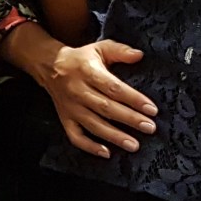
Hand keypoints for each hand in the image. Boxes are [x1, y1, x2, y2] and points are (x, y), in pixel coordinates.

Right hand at [37, 39, 157, 156]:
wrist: (49, 66)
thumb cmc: (81, 58)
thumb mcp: (99, 47)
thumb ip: (120, 50)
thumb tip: (139, 55)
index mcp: (88, 71)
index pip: (113, 88)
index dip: (133, 99)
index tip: (151, 109)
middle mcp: (78, 91)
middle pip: (106, 108)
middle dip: (129, 119)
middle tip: (149, 128)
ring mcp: (71, 107)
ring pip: (94, 125)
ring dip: (114, 136)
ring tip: (134, 145)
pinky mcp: (65, 119)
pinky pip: (76, 136)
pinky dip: (90, 146)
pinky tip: (106, 153)